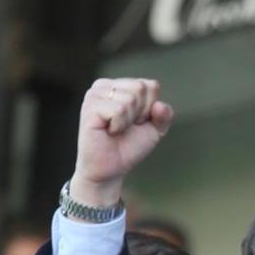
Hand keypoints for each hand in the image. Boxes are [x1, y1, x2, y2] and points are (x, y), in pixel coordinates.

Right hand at [69, 78, 173, 209]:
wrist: (110, 169)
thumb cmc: (129, 147)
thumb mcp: (154, 130)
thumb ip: (164, 115)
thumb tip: (160, 105)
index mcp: (121, 86)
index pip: (151, 86)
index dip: (151, 109)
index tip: (137, 122)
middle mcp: (105, 85)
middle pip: (140, 88)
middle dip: (140, 113)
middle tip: (126, 127)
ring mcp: (95, 94)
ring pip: (130, 99)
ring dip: (129, 121)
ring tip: (116, 129)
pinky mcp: (90, 106)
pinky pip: (119, 110)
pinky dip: (119, 125)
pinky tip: (109, 131)